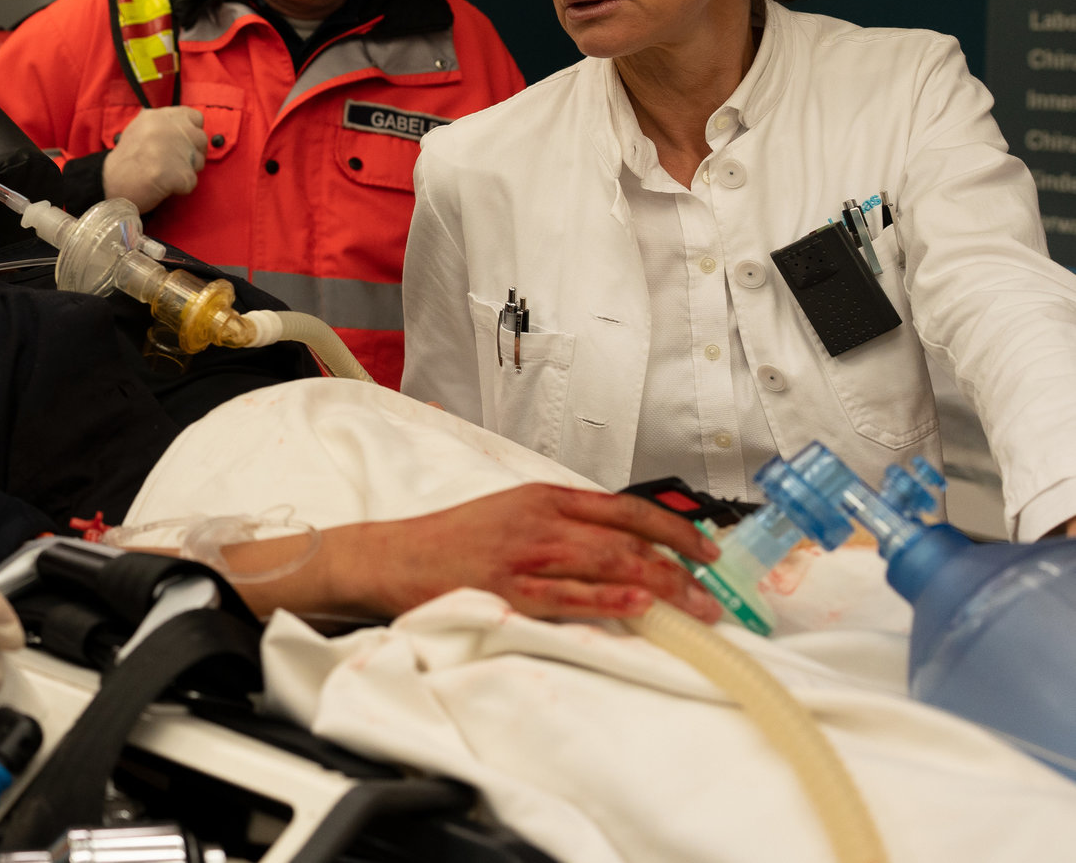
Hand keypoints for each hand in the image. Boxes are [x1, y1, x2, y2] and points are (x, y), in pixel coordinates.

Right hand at [101, 107, 207, 213]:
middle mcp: (167, 128)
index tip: (181, 144)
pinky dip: (180, 188)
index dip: (191, 133)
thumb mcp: (140, 129)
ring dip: (186, 171)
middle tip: (172, 164)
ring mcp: (171, 150)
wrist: (109, 183)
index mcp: (159, 116)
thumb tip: (189, 128)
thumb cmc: (127, 160)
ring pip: (199, 161)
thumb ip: (164, 125)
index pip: (195, 118)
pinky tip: (163, 185)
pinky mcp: (175, 173)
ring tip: (164, 174)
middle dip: (192, 154)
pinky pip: (191, 181)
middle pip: (200, 139)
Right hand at [335, 484, 722, 623]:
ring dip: (662, 588)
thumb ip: (563, 523)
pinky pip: (569, 597)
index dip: (675, 528)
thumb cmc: (451, 540)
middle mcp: (541, 521)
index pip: (626, 507)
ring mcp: (526, 556)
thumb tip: (619, 546)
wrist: (395, 556)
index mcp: (545, 497)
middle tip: (712, 594)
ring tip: (696, 610)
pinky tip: (639, 607)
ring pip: (609, 565)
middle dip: (680, 568)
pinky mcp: (510, 591)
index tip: (708, 549)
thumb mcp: (512, 511)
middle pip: (628, 539)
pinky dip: (609, 601)